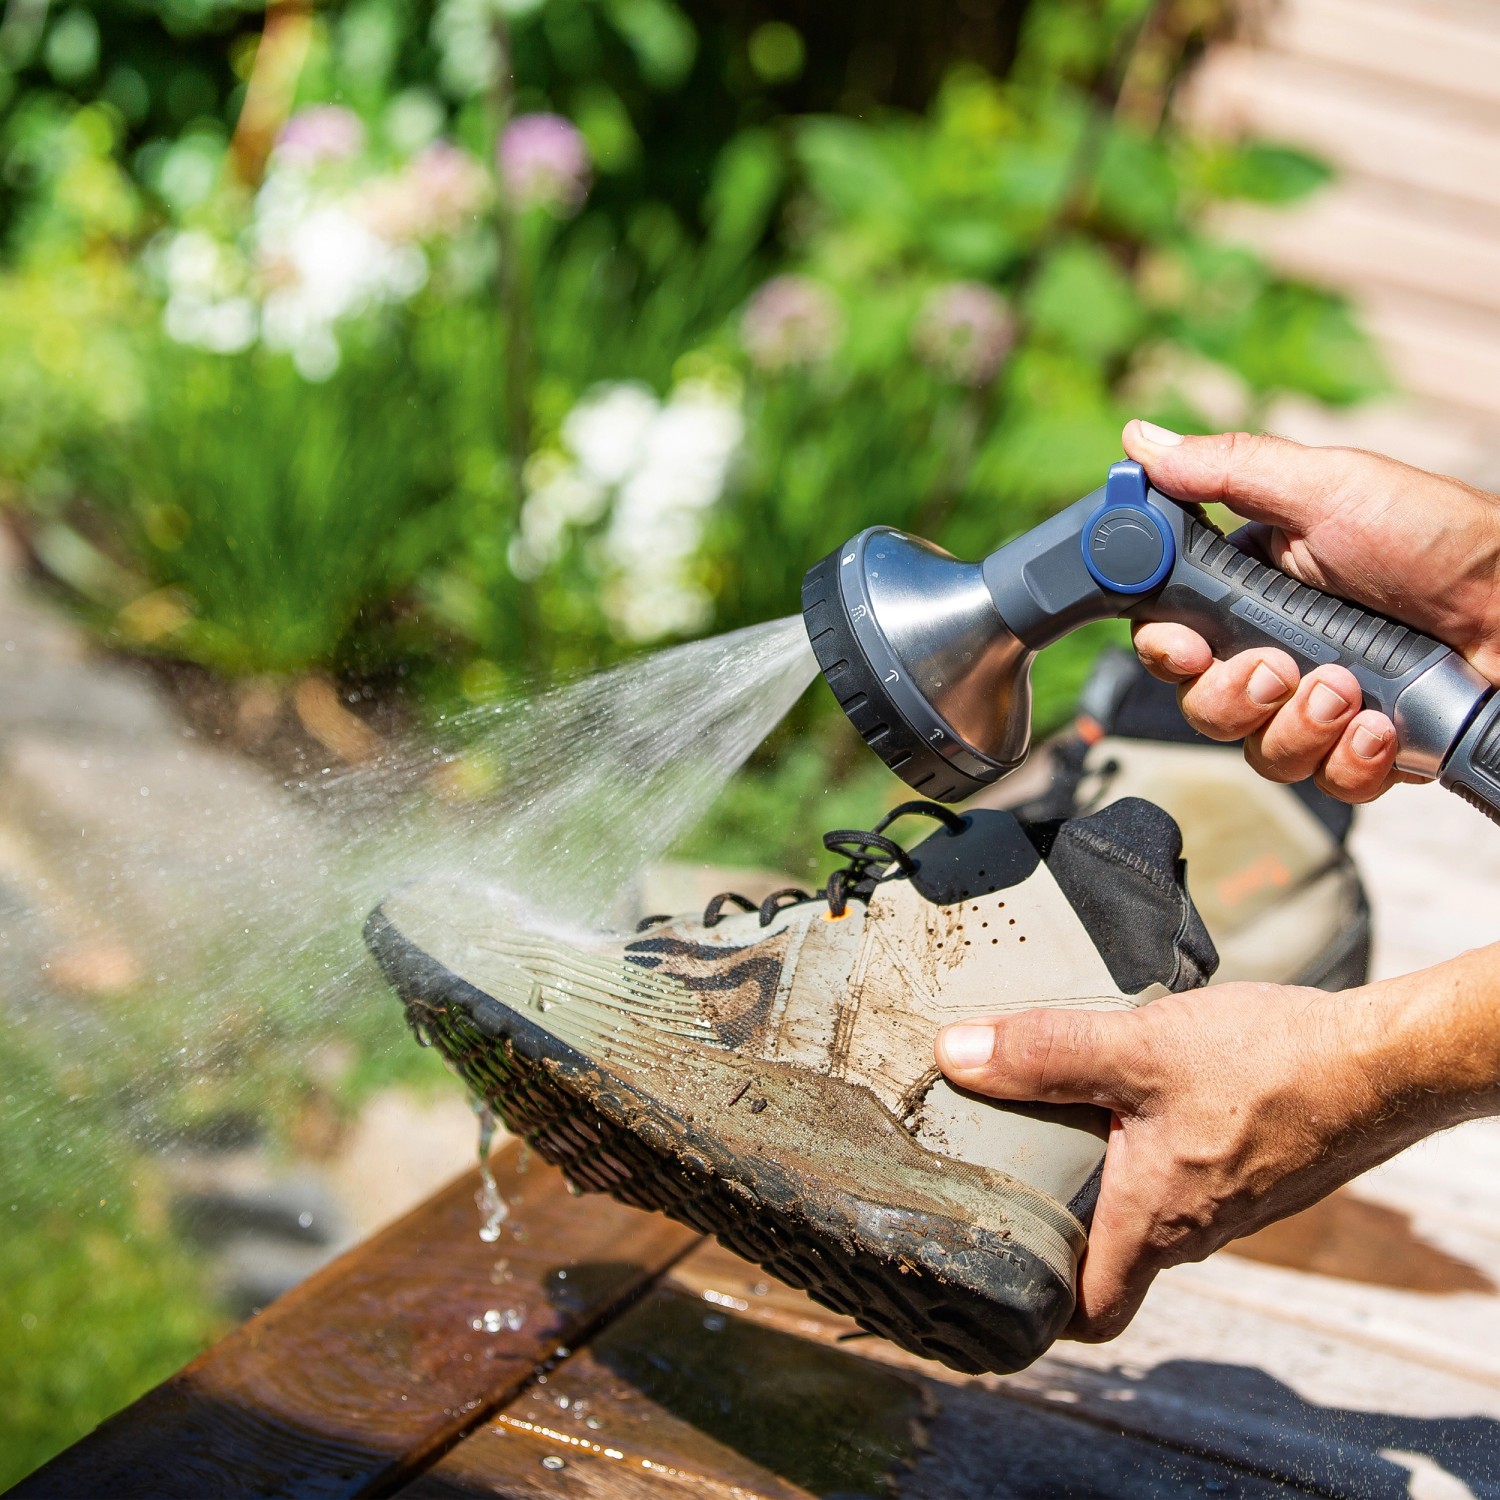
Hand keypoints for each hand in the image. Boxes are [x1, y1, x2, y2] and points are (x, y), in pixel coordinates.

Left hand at [934, 952, 1499, 1339]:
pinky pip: (1186, 1176)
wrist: (1382, 1061)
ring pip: (1148, 1209)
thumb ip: (1045, 1053)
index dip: (1040, 1309)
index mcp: (1154, 1221)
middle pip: (1111, 1255)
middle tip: (1000, 1167)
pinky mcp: (1256, 1167)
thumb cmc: (1268, 1066)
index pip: (1091, 1311)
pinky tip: (1131, 1088)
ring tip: (1051, 1116)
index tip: (993, 1271)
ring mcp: (1231, 1202)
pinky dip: (1149, 1147)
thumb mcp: (1137, 1048)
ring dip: (1104, 1175)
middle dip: (1057, 1222)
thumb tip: (954, 1054)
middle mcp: (1193, 1229)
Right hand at [1124, 420, 1499, 802]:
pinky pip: (1325, 783)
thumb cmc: (1443, 538)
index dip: (1164, 648)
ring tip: (1353, 691)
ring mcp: (1318, 707)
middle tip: (1282, 668)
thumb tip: (1141, 440)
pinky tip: (1385, 726)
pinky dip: (1351, 760)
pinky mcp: (1363, 751)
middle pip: (1200, 703)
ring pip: (1257, 751)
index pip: (1169, 633)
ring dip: (1299, 727)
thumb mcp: (1330, 489)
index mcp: (1253, 590)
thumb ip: (1229, 470)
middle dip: (1235, 695)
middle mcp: (1277, 651)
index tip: (1184, 647)